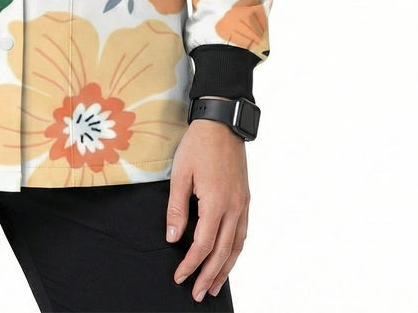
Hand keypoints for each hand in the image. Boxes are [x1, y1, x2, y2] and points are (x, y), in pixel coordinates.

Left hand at [165, 100, 249, 303]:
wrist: (222, 124)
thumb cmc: (198, 145)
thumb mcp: (180, 174)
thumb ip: (177, 208)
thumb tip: (173, 237)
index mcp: (215, 203)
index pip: (202, 245)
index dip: (190, 264)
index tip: (179, 276)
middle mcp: (234, 208)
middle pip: (222, 252)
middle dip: (209, 275)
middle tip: (197, 294)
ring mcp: (242, 204)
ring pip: (236, 247)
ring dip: (225, 269)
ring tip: (214, 286)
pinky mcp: (245, 199)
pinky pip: (243, 232)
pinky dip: (235, 251)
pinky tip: (228, 258)